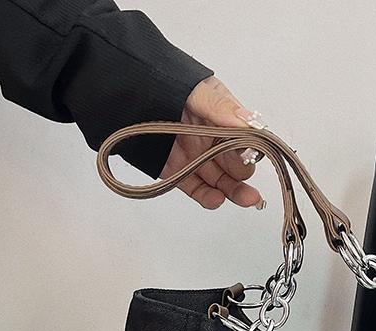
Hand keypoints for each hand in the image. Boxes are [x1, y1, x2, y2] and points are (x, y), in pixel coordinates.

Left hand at [160, 76, 264, 209]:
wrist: (126, 94)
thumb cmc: (163, 85)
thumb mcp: (196, 92)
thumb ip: (220, 107)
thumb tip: (247, 122)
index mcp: (224, 120)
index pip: (246, 140)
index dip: (249, 148)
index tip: (249, 153)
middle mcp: (214, 141)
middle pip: (238, 165)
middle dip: (244, 172)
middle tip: (243, 173)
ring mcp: (199, 159)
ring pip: (224, 182)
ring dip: (236, 192)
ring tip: (246, 198)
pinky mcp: (181, 173)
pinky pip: (199, 191)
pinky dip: (209, 198)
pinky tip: (217, 199)